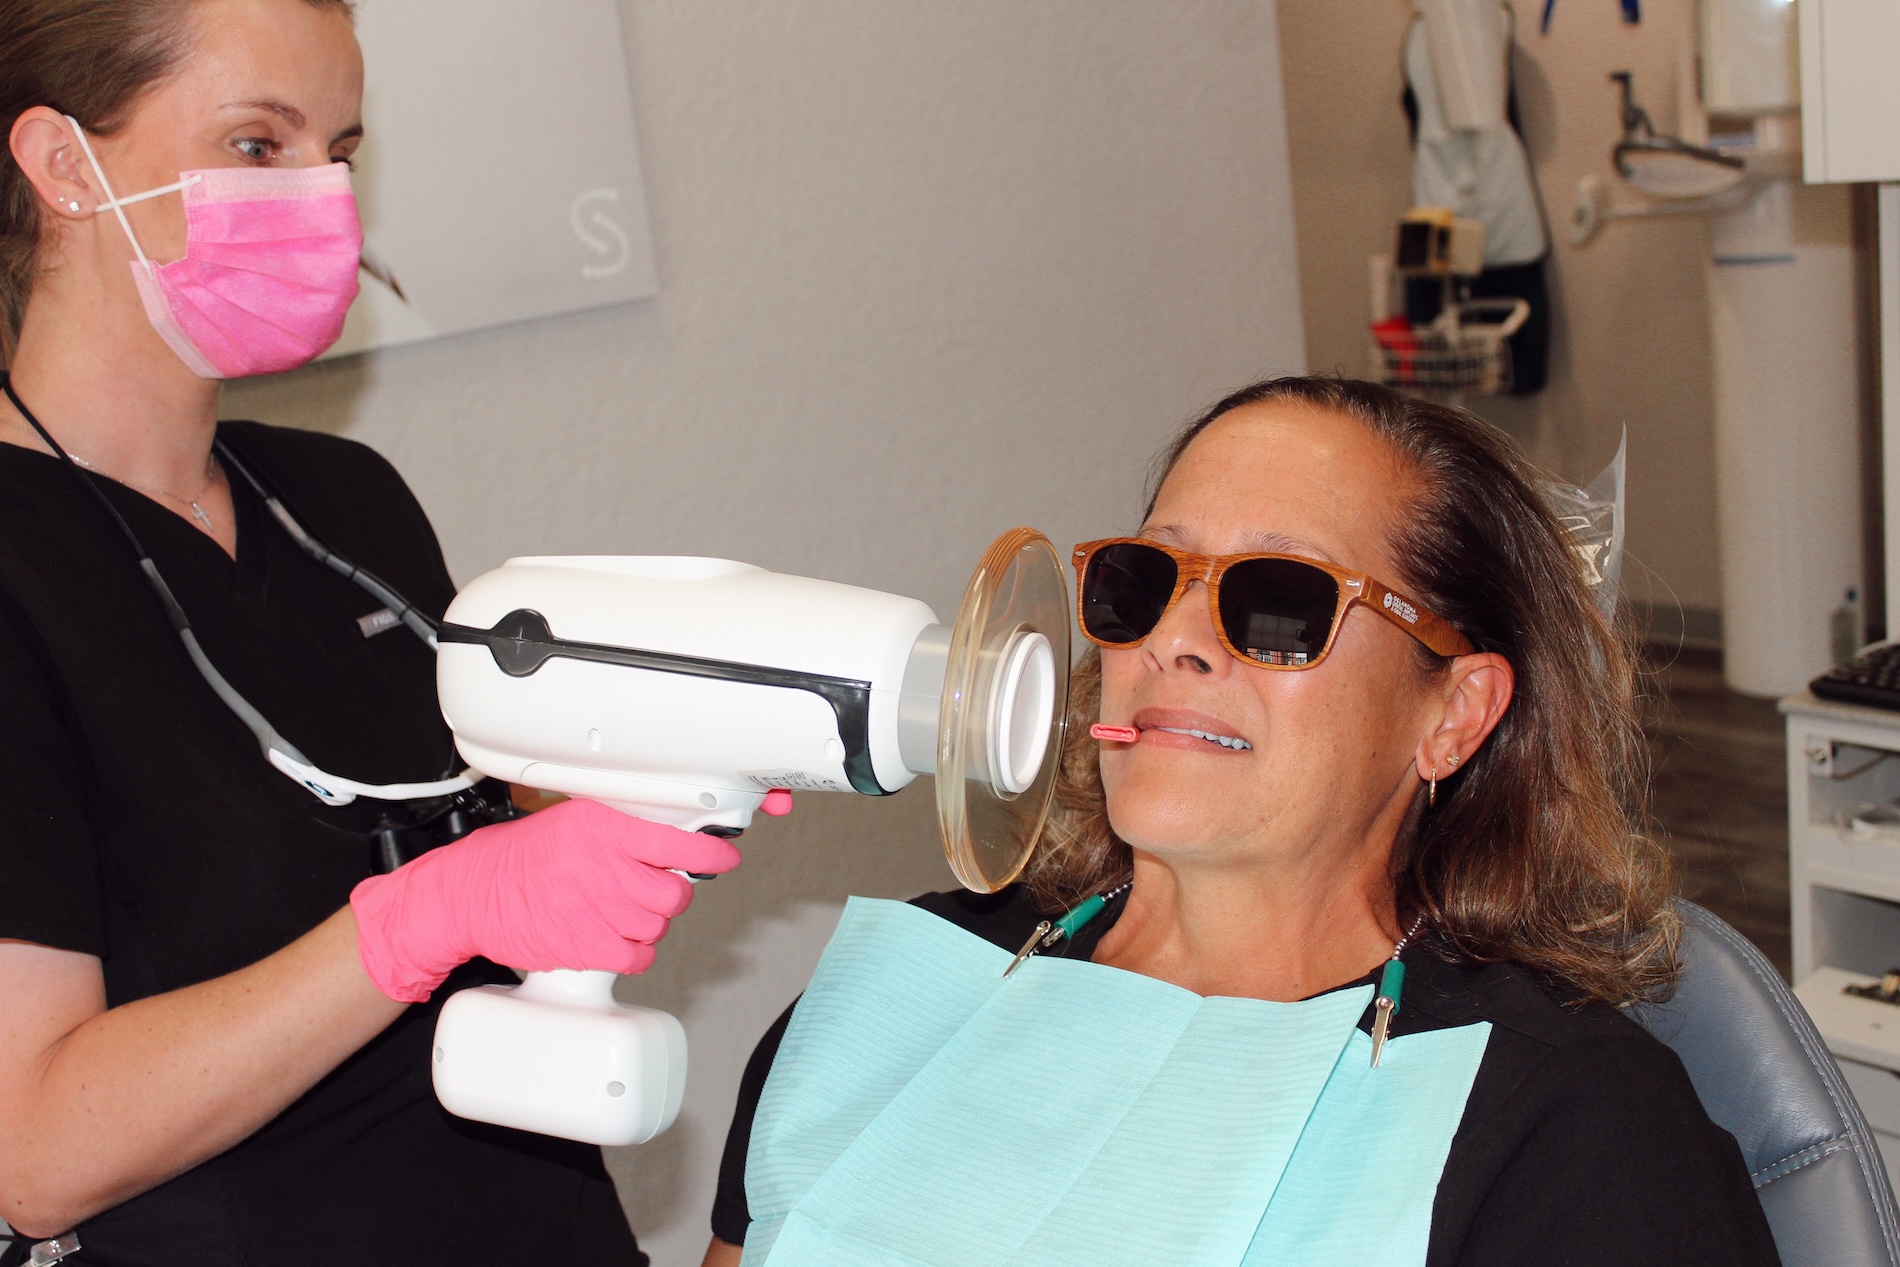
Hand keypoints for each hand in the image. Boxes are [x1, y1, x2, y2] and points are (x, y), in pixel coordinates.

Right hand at [350, 799, 742, 1002]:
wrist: (471, 893)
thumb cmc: (522, 857)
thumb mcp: (574, 823)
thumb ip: (624, 831)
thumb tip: (679, 839)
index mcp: (602, 829)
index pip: (678, 843)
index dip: (712, 853)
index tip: (725, 857)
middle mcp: (601, 868)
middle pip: (674, 893)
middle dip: (670, 894)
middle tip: (650, 890)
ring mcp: (593, 910)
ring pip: (657, 927)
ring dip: (647, 923)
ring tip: (616, 911)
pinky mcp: (583, 947)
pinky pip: (637, 956)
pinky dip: (633, 952)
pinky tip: (613, 937)